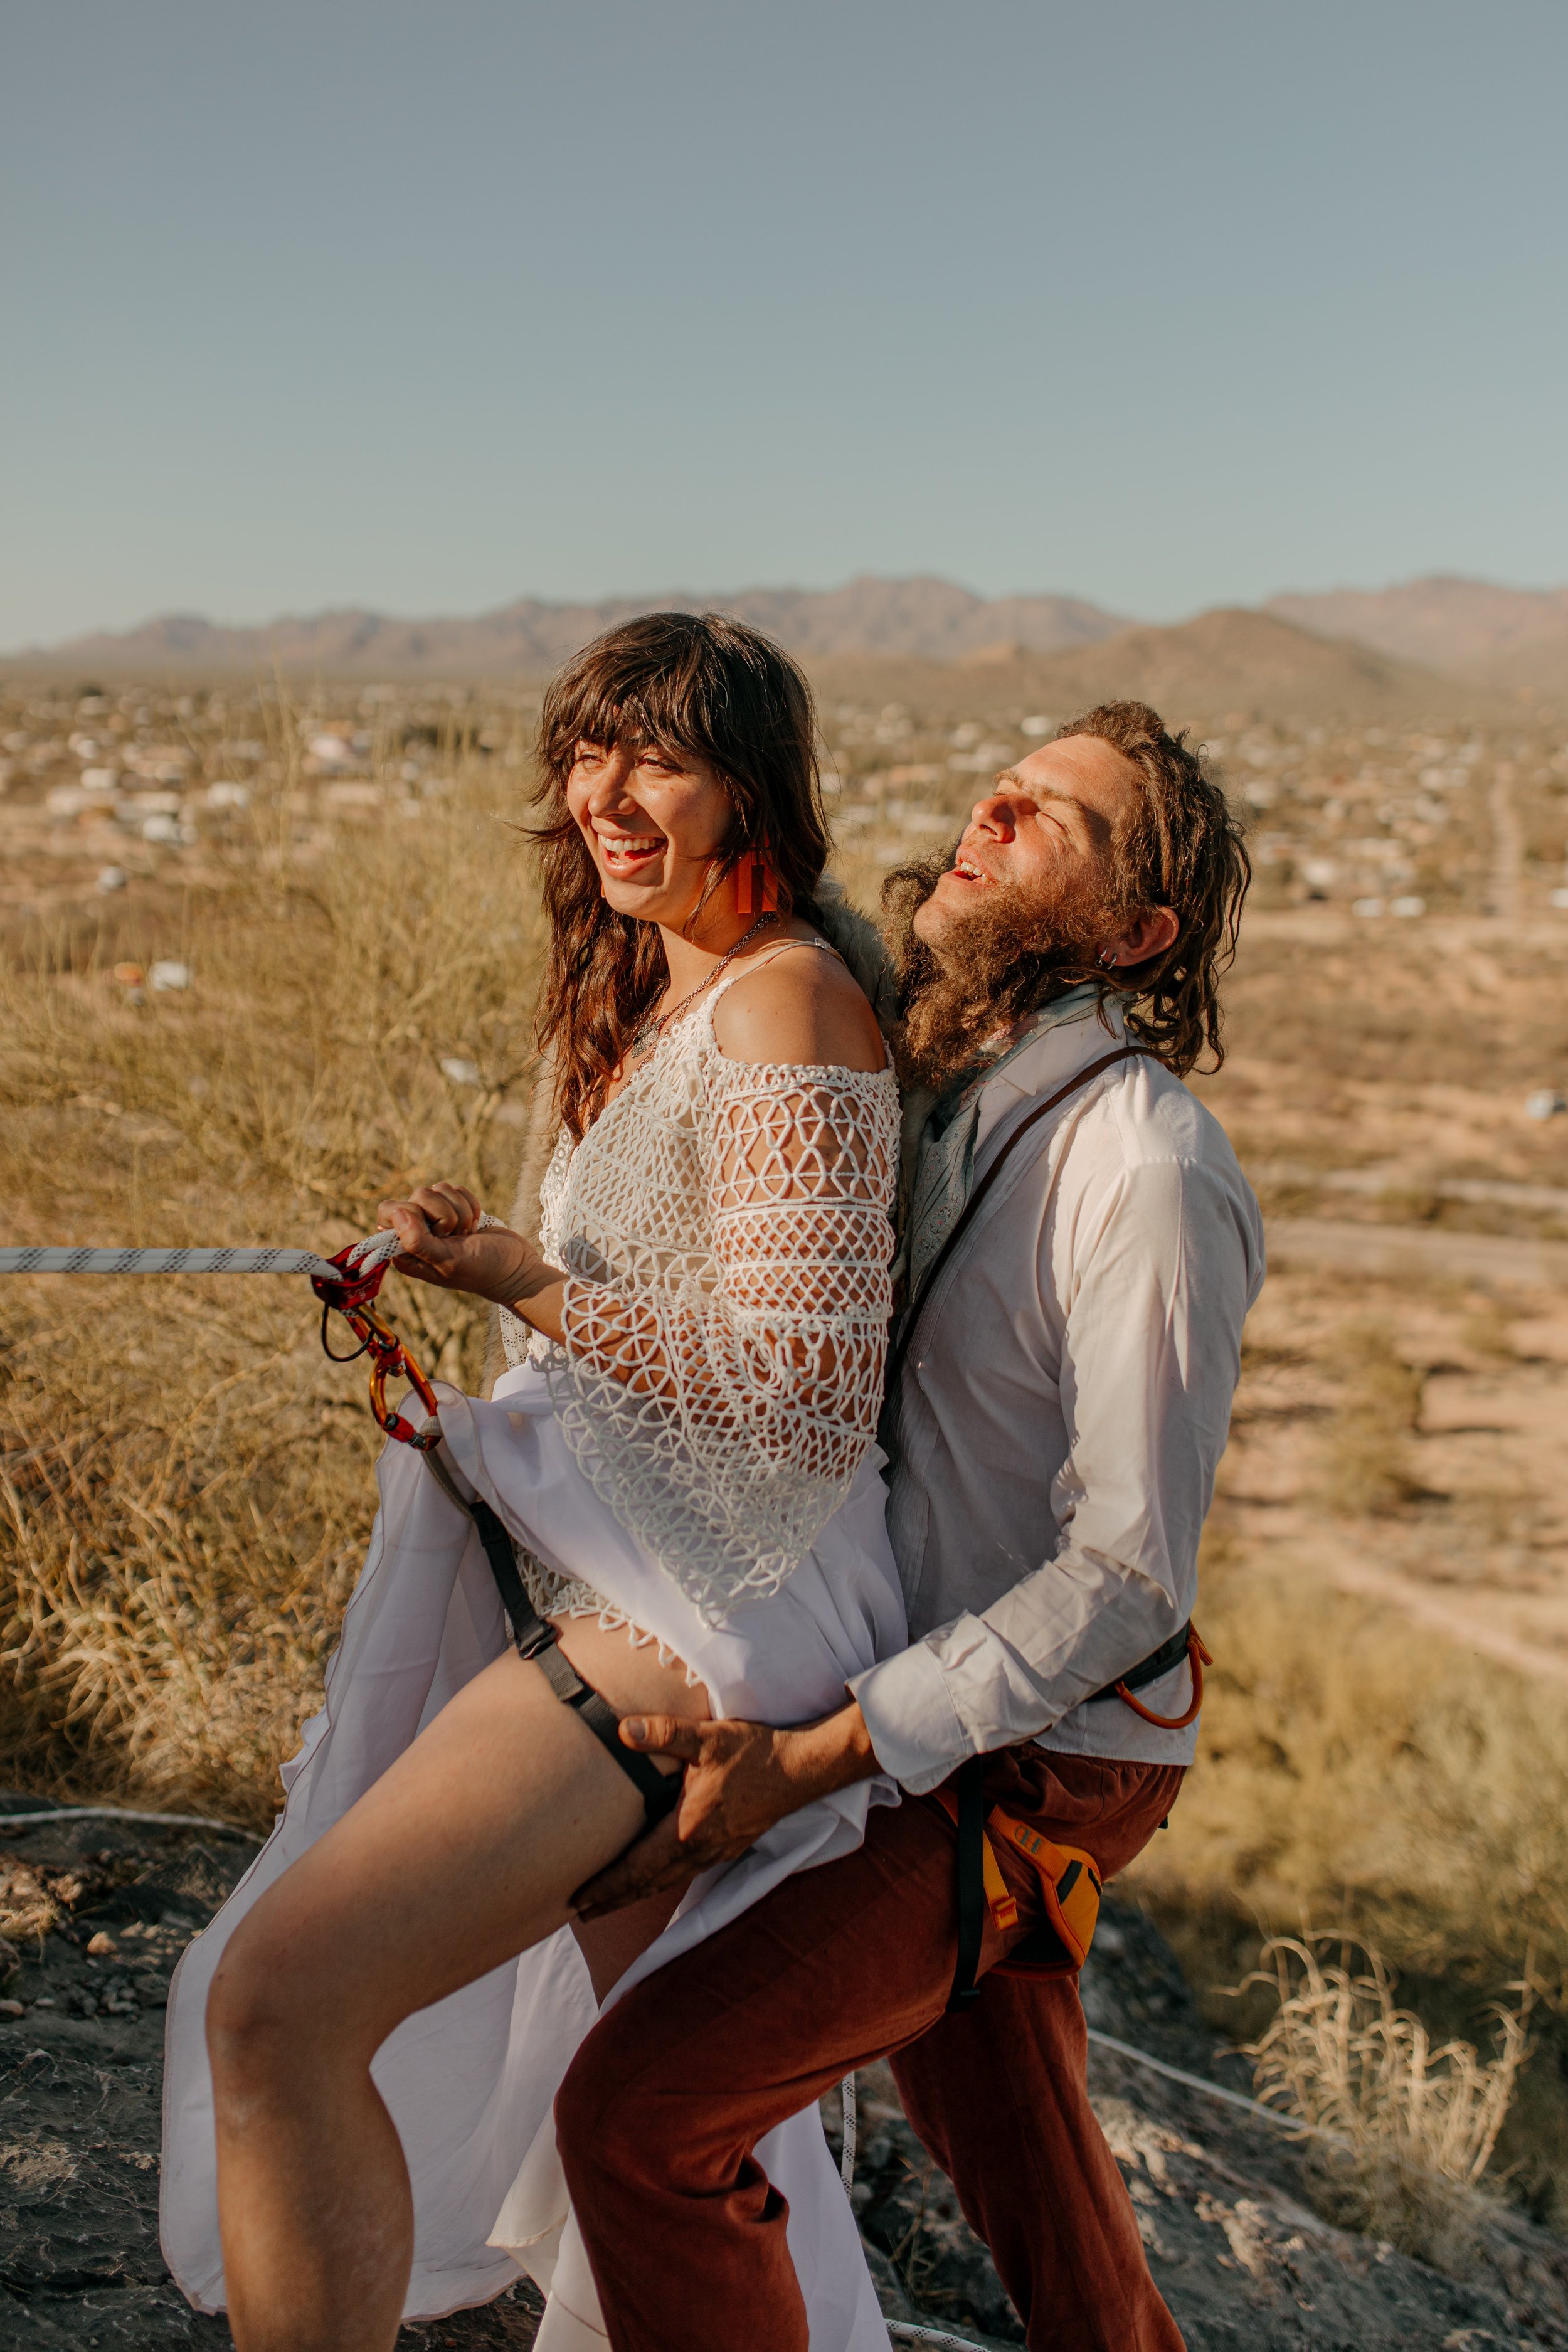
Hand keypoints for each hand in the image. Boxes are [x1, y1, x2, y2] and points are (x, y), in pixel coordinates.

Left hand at [375, 1183, 552, 1308]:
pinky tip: (475, 1226)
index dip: (413, 1214)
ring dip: (460, 1211)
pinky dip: (471, 1205)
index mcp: (404, 1251)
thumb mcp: (447, 1260)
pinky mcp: (455, 1209)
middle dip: (443, 1212)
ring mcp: (435, 1220)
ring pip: (438, 1189)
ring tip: (467, 1234)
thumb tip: (396, 1214)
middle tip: (454, 1236)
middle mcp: (416, 1233)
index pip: (389, 1211)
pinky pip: (455, 1189)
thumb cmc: (481, 1270)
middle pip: (416, 1195)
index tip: (435, 1232)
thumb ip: (417, 1241)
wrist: (515, 1268)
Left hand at [571, 1701, 879, 1917]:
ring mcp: (717, 1851)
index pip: (636, 1867)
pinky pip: (687, 1872)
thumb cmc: (755, 1753)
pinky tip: (658, 1876)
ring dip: (637, 1893)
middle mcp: (700, 1849)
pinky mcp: (730, 1846)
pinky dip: (662, 1881)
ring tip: (611, 1900)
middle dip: (614, 1899)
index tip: (578, 1901)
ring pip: (667, 1881)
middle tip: (582, 1913)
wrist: (802, 1769)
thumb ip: (663, 1733)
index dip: (606, 1886)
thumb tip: (622, 1730)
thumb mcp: (707, 1738)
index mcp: (687, 1830)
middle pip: (648, 1884)